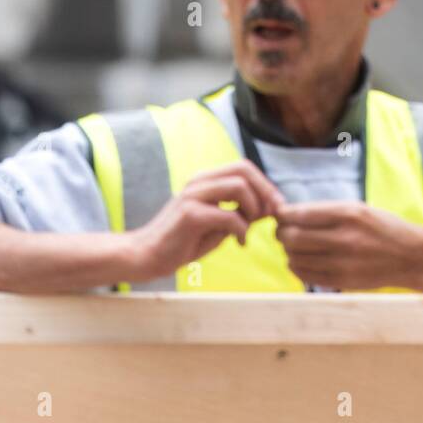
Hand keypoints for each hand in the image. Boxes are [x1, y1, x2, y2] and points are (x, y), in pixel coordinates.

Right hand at [128, 160, 283, 281]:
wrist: (147, 256)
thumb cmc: (185, 241)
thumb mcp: (219, 224)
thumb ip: (241, 212)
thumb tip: (271, 206)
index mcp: (205, 180)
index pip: (243, 167)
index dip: (265, 184)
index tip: (276, 206)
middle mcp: (199, 182)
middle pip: (244, 170)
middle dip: (265, 191)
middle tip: (269, 215)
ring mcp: (193, 196)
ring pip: (239, 187)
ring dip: (253, 209)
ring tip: (249, 228)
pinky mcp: (190, 215)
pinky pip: (229, 216)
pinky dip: (242, 230)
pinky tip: (240, 243)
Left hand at [275, 201, 422, 290]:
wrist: (411, 256)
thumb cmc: (382, 228)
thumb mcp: (358, 208)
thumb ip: (324, 211)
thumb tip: (286, 213)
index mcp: (348, 213)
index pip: (298, 214)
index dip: (282, 214)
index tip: (281, 215)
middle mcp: (344, 238)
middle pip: (291, 237)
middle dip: (281, 233)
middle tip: (284, 232)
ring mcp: (342, 262)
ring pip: (295, 256)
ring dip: (289, 250)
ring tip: (297, 246)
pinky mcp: (342, 281)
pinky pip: (305, 274)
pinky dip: (296, 266)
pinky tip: (303, 260)